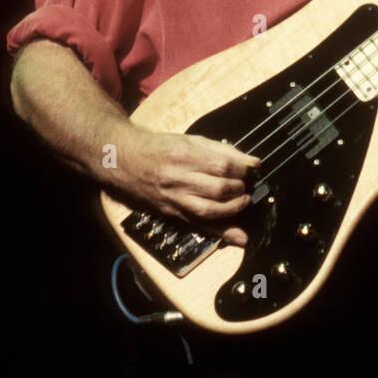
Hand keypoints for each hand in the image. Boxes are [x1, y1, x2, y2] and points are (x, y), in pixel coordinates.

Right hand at [113, 126, 259, 246]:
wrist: (124, 160)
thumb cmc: (160, 147)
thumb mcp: (191, 140)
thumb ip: (223, 150)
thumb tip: (253, 162)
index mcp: (185, 155)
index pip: (223, 166)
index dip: (242, 169)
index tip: (250, 169)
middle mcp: (179, 179)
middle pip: (218, 188)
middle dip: (239, 188)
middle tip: (244, 184)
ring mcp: (174, 198)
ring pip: (210, 209)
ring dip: (234, 208)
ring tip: (242, 201)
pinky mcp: (172, 212)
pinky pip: (199, 224)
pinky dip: (221, 232)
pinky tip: (238, 237)